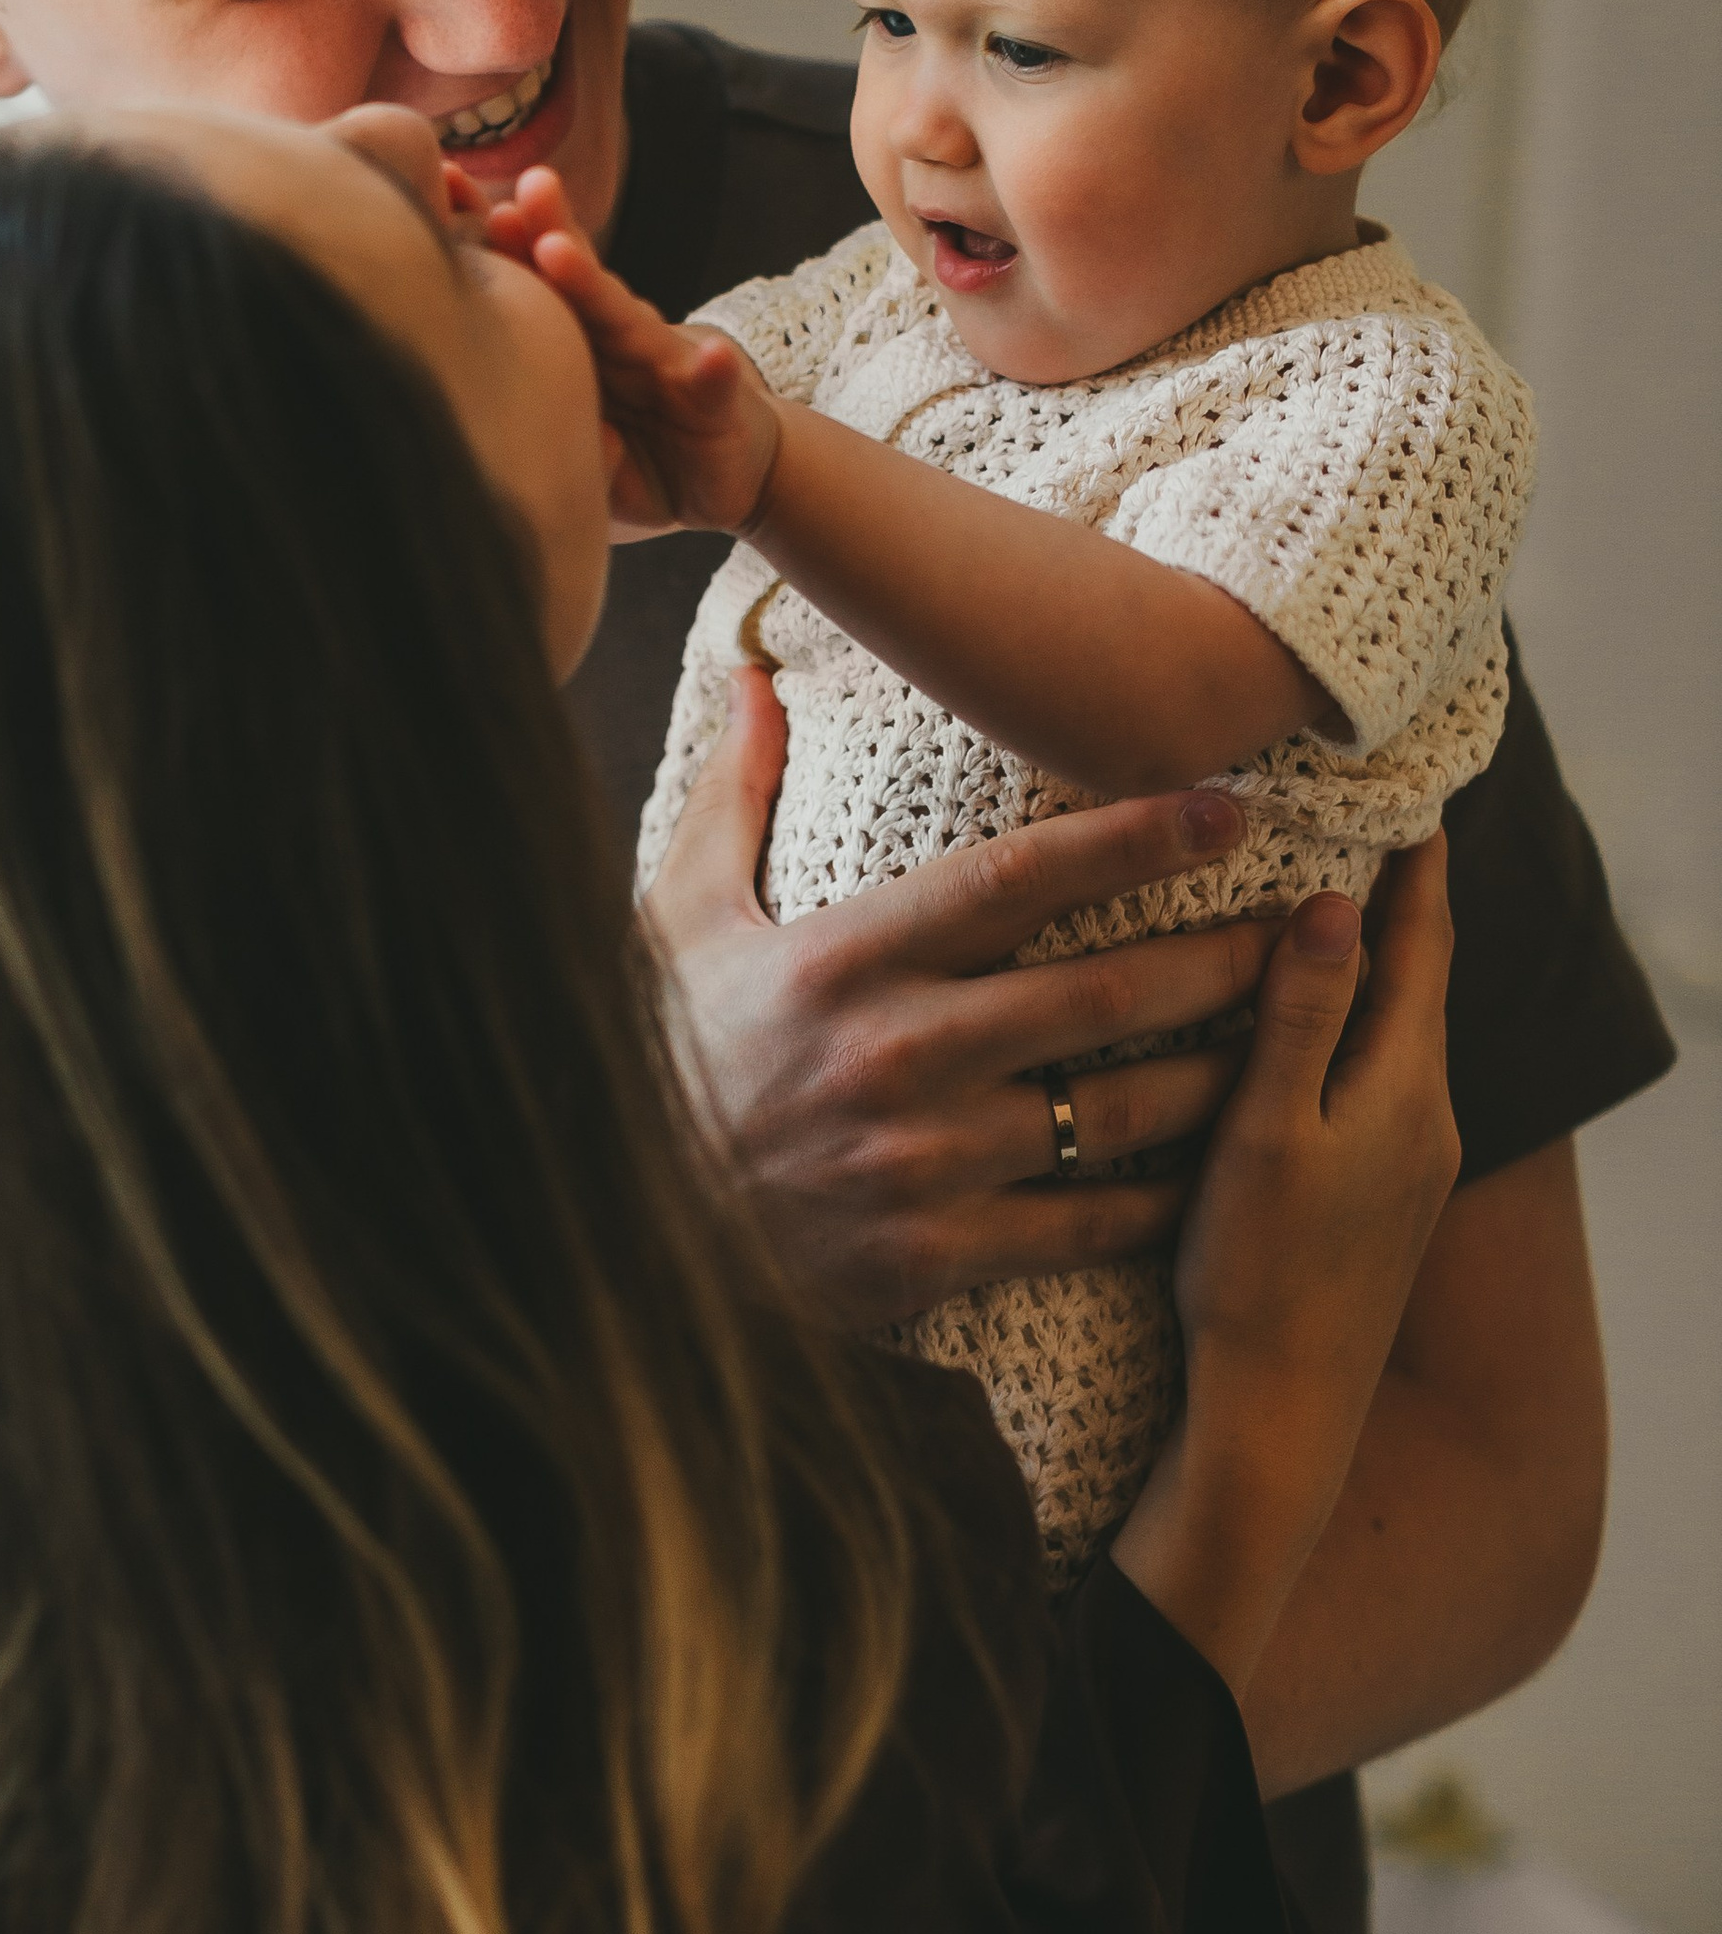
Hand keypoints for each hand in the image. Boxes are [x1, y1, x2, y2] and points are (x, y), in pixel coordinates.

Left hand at [486, 169, 782, 535]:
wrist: (727, 470)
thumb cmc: (638, 455)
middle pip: (577, 282)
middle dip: (542, 231)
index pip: (536, 284)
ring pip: (630, 321)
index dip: (499, 244)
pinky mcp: (716, 403)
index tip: (452, 190)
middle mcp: (619, 341)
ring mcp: (667, 368)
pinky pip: (712, 385)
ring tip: (556, 249)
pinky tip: (711, 356)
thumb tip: (482, 422)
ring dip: (595, 286)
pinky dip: (713, 371)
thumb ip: (537, 426)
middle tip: (512, 188)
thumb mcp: (574, 446)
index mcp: (579, 343)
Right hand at [645, 670, 1269, 1326]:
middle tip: (1306, 925)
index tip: (1225, 806)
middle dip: (1222, 959)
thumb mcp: (676, 919)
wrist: (626, 1232)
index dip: (1131, 838)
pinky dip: (1164, 1202)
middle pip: (1099, 996)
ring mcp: (921, 1164)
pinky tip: (1223, 1174)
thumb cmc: (663, 1057)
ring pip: (1114, 1113)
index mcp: (843, 962)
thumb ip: (734, 798)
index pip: (1013, 881)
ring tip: (1295, 1037)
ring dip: (1219, 1073)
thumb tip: (752, 677)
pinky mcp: (932, 1256)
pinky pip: (1082, 1226)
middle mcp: (894, 1057)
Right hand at [1116, 838, 1459, 1694]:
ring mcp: (1406, 1168)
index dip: (1418, 869)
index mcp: (1404, 1090)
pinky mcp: (1378, 1206)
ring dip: (1374, 969)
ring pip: (1396, 1037)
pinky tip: (1310, 1031)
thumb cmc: (1257, 1275)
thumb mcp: (1266, 1132)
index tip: (1415, 794)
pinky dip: (1352, 1031)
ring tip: (1339, 906)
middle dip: (1401, 907)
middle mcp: (1424, 1121)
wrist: (1281, 1415)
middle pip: (1420, 986)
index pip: (1423, 948)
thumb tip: (1332, 903)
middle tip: (1375, 826)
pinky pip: (1374, 1084)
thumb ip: (1301, 1019)